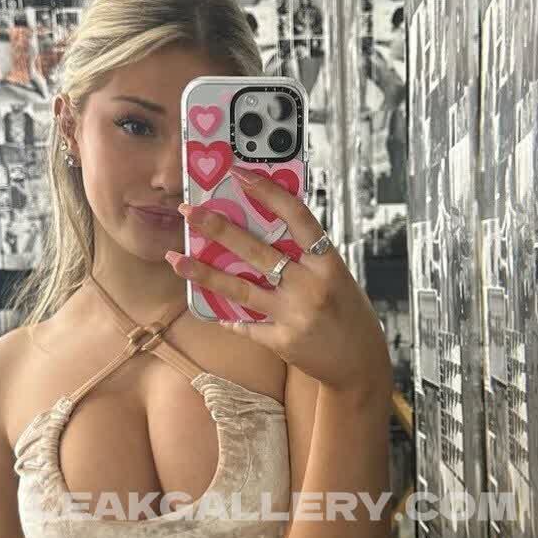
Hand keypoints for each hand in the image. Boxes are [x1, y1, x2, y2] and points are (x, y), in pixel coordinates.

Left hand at [166, 169, 391, 396]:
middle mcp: (310, 285)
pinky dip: (229, 317)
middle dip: (218, 228)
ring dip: (204, 273)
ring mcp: (294, 315)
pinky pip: (246, 325)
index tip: (239, 174)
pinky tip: (213, 311)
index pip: (297, 217)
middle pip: (257, 250)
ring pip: (240, 289)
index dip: (268, 192)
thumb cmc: (348, 313)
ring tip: (177, 260)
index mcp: (327, 262)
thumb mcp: (336, 277)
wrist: (360, 364)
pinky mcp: (281, 341)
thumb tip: (265, 230)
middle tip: (189, 212)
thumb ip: (306, 257)